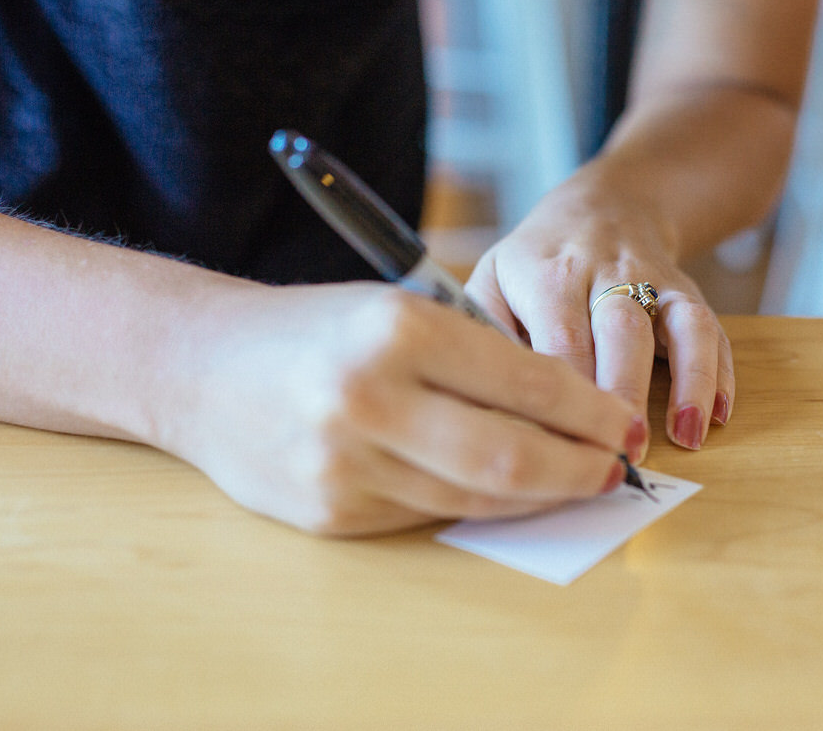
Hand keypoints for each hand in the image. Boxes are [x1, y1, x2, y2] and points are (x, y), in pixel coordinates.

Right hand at [155, 282, 639, 535]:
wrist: (200, 370)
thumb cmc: (314, 328)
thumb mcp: (398, 308)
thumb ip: (478, 356)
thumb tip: (571, 412)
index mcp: (396, 330)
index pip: (525, 384)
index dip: (589, 414)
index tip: (622, 425)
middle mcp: (369, 400)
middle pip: (510, 458)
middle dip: (580, 469)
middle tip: (612, 468)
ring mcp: (345, 466)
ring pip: (475, 498)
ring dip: (538, 496)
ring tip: (570, 481)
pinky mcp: (331, 515)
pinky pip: (430, 514)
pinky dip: (476, 503)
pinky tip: (498, 489)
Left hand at [465, 184, 734, 460]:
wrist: (602, 206)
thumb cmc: (534, 264)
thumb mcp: (492, 278)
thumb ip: (481, 331)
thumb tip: (479, 396)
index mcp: (547, 272)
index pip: (561, 335)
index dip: (569, 390)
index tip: (565, 443)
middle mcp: (605, 270)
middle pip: (621, 329)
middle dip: (624, 389)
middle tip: (621, 451)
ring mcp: (653, 279)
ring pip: (678, 324)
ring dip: (687, 380)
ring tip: (685, 437)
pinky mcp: (686, 292)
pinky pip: (711, 326)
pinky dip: (718, 370)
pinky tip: (715, 414)